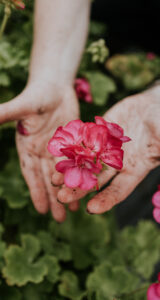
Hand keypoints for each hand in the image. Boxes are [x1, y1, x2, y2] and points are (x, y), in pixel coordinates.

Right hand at [0, 82, 78, 221]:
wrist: (55, 86)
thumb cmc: (37, 94)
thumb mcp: (22, 106)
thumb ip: (4, 114)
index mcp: (27, 147)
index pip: (31, 173)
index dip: (36, 191)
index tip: (42, 210)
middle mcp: (42, 152)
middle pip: (49, 179)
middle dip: (54, 198)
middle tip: (61, 220)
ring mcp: (58, 149)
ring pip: (64, 174)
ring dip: (69, 191)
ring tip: (75, 210)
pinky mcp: (73, 144)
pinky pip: (78, 162)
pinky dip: (82, 175)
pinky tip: (89, 187)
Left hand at [55, 84, 159, 213]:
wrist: (152, 106)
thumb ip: (159, 149)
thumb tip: (159, 156)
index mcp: (134, 169)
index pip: (118, 190)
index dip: (106, 200)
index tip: (90, 209)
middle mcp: (116, 163)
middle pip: (95, 180)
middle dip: (79, 188)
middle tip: (61, 196)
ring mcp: (105, 148)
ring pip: (85, 163)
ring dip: (70, 170)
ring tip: (53, 178)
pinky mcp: (98, 133)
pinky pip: (83, 141)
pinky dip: (71, 147)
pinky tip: (57, 153)